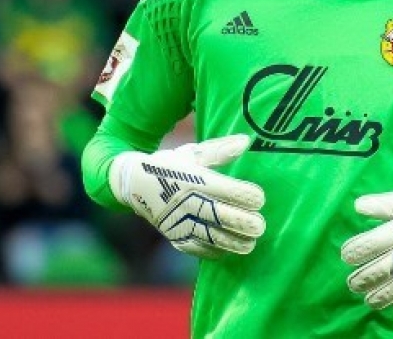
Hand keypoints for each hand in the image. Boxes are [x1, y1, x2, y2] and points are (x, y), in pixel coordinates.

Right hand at [109, 134, 265, 258]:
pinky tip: (228, 250)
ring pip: (211, 236)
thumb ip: (220, 150)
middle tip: (260, 226)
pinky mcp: (173, 236)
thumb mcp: (192, 154)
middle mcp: (187, 202)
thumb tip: (246, 140)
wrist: (131, 183)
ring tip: (250, 243)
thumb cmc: (169, 165)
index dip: (246, 196)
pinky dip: (214, 251)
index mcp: (195, 179)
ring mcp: (179, 222)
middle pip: (221, 215)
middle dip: (244, 223)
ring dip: (233, 242)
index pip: (227, 190)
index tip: (260, 198)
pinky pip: (196, 248)